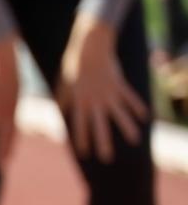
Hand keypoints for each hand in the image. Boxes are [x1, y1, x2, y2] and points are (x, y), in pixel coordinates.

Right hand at [0, 37, 20, 171]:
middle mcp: (8, 106)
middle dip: (1, 150)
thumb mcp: (8, 83)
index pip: (13, 132)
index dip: (9, 147)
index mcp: (14, 105)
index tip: (5, 163)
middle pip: (5, 133)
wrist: (3, 49)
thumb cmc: (4, 65)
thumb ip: (3, 97)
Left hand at [57, 12, 146, 163]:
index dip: (82, 139)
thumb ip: (63, 99)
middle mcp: (94, 100)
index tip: (85, 153)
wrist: (90, 46)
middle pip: (99, 125)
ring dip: (127, 128)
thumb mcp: (63, 83)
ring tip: (135, 140)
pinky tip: (146, 118)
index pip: (80, 125)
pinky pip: (130, 97)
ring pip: (119, 114)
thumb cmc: (72, 64)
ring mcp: (108, 93)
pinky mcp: (119, 84)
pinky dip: (137, 107)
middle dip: (103, 142)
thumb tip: (59, 110)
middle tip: (107, 158)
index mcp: (79, 101)